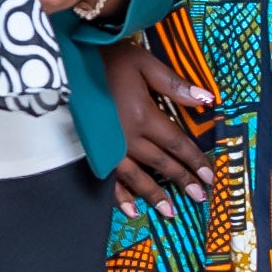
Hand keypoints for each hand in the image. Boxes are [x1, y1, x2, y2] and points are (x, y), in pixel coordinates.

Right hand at [102, 36, 214, 213]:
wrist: (63, 64)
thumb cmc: (105, 59)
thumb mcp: (143, 63)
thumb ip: (173, 84)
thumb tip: (206, 100)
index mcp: (144, 116)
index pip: (176, 143)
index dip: (194, 160)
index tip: (209, 177)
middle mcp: (128, 137)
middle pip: (160, 163)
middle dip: (181, 180)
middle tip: (199, 197)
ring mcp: (109, 147)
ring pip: (136, 176)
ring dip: (154, 195)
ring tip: (170, 212)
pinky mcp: (92, 150)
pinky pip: (108, 178)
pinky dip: (119, 195)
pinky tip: (129, 210)